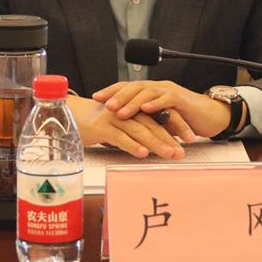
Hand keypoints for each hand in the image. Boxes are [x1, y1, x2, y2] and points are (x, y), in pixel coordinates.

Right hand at [66, 94, 184, 159]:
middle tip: (183, 151)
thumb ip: (135, 133)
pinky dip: (132, 145)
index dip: (176, 126)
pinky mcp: (102, 126)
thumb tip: (154, 145)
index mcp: (134, 109)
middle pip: (153, 123)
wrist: (71, 115)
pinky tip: (143, 153)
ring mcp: (115, 118)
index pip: (159, 115)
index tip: (189, 138)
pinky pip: (120, 136)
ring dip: (156, 142)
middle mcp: (127, 110)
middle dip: (170, 137)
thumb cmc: (97, 123)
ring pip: (140, 130)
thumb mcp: (121, 126)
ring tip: (170, 153)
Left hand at [92, 80, 230, 139]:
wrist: (210, 116)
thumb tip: (123, 127)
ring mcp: (169, 91)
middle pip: (134, 87)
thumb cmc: (184, 119)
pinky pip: (166, 98)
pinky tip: (145, 109)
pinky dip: (155, 103)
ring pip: (147, 92)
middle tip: (104, 104)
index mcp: (151, 91)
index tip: (95, 97)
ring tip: (119, 110)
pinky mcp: (181, 99)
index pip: (128, 87)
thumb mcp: (160, 119)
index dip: (111, 91)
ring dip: (132, 101)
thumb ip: (145, 119)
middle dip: (117, 95)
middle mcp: (158, 87)